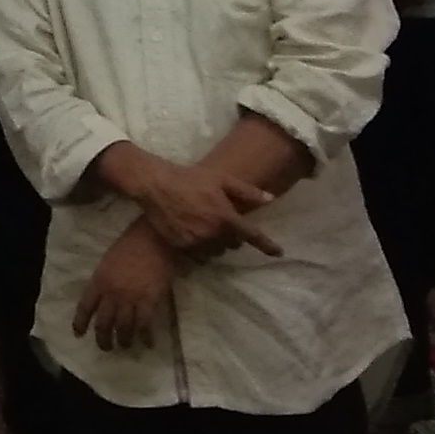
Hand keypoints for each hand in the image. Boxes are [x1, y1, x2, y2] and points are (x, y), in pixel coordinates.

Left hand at [71, 222, 177, 348]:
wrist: (153, 237)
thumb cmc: (131, 243)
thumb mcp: (108, 260)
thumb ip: (105, 279)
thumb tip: (105, 296)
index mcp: (99, 281)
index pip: (85, 307)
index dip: (80, 322)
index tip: (79, 334)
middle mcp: (111, 294)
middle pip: (103, 323)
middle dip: (103, 339)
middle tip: (106, 347)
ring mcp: (130, 299)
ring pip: (123, 328)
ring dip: (123, 340)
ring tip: (125, 346)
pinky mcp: (149, 302)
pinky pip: (145, 325)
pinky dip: (145, 336)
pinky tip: (147, 343)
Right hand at [100, 142, 282, 263]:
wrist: (156, 185)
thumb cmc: (190, 178)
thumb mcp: (221, 179)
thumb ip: (247, 191)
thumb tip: (270, 199)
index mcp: (225, 216)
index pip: (252, 236)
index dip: (267, 245)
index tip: (278, 252)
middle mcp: (213, 233)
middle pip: (233, 244)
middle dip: (233, 236)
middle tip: (224, 223)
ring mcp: (196, 242)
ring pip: (216, 252)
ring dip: (218, 244)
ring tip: (209, 230)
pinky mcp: (182, 247)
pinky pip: (199, 255)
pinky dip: (202, 248)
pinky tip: (196, 235)